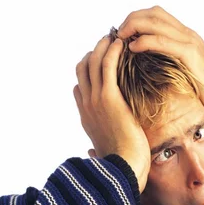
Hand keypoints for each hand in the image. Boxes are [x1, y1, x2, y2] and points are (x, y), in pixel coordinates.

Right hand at [74, 36, 150, 191]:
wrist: (124, 168)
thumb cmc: (120, 164)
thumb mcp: (103, 153)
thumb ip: (96, 147)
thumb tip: (91, 152)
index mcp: (85, 117)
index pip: (79, 85)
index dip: (88, 71)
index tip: (102, 62)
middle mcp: (86, 105)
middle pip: (83, 68)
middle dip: (94, 52)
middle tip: (109, 42)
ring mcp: (95, 100)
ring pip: (93, 62)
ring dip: (103, 46)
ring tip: (114, 36)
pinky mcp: (109, 97)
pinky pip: (107, 66)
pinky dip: (112, 51)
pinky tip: (120, 44)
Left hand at [116, 6, 203, 129]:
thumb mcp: (186, 76)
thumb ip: (172, 66)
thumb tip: (151, 69)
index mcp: (187, 38)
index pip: (157, 15)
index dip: (136, 20)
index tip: (122, 35)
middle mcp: (189, 35)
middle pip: (153, 13)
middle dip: (131, 20)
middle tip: (117, 35)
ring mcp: (191, 43)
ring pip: (155, 22)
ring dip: (133, 27)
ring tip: (120, 40)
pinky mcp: (191, 56)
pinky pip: (162, 41)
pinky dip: (144, 42)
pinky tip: (133, 49)